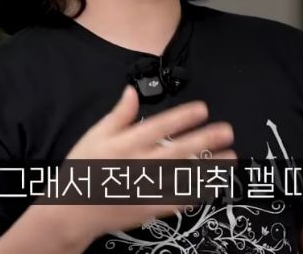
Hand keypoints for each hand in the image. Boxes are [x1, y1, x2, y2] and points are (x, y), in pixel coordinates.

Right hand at [56, 86, 235, 242]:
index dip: (183, 117)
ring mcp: (146, 187)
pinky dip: (197, 193)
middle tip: (227, 131)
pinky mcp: (150, 208)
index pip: (160, 126)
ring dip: (209, 165)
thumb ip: (118, 114)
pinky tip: (213, 185)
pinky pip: (178, 200)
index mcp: (127, 143)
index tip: (203, 109)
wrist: (73, 210)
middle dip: (206, 139)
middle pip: (179, 149)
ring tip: (230, 157)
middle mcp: (139, 164)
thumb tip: (131, 91)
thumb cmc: (84, 170)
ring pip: (184, 175)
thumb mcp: (95, 135)